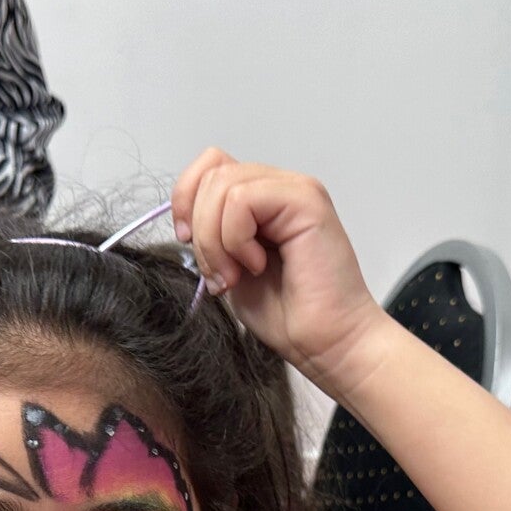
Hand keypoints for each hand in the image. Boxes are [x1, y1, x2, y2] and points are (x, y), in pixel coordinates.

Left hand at [171, 149, 387, 390]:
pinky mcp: (306, 200)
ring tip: (238, 275)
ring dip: (216, 240)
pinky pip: (242, 200)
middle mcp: (280, 188)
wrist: (327, 344)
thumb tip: (183, 222)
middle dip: (201, 231)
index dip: (186, 201)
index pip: (209, 166)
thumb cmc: (289, 316)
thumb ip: (210, 235)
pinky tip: (257, 265)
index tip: (187, 242)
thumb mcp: (229, 268)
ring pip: (222, 185)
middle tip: (223, 275)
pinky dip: (236, 239)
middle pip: (211, 174)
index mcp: (262, 201)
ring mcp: (295, 190)